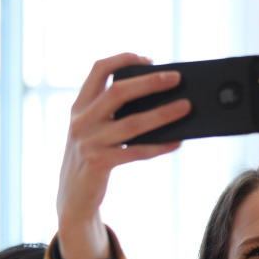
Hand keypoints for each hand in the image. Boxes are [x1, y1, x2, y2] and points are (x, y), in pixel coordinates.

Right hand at [55, 52, 190, 258]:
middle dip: (150, 82)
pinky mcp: (99, 164)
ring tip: (186, 107)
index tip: (149, 59)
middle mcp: (80, 121)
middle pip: (118, 91)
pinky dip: (160, 146)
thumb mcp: (94, 132)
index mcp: (79, 106)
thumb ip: (114, 115)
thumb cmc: (93, 159)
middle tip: (177, 78)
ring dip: (163, 113)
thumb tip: (161, 101)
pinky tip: (178, 141)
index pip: (98, 70)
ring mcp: (88, 142)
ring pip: (132, 123)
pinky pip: (136, 151)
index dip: (123, 59)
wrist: (72, 199)